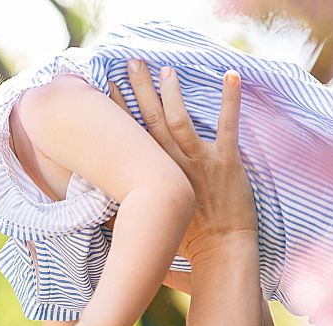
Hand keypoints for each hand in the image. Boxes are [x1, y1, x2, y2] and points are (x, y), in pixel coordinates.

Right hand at [111, 61, 255, 262]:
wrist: (221, 254)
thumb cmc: (188, 247)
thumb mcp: (150, 231)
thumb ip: (125, 223)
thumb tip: (101, 224)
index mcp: (153, 179)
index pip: (131, 141)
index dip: (118, 114)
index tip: (107, 91)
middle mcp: (172, 166)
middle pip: (151, 120)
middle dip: (139, 89)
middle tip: (130, 63)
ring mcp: (200, 162)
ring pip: (180, 120)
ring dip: (171, 92)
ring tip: (165, 70)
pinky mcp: (226, 162)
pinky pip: (228, 125)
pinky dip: (231, 99)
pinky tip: (231, 75)